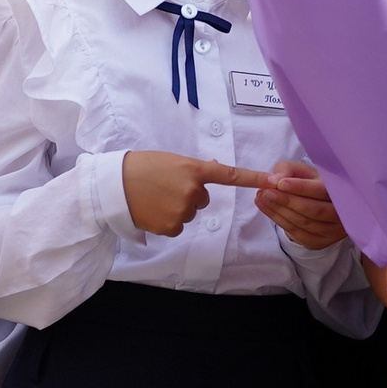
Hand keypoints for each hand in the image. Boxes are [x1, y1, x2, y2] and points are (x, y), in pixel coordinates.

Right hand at [120, 151, 267, 237]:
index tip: (274, 181)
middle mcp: (192, 191)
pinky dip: (167, 220)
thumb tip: (215, 168)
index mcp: (192, 169)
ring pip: (189, 213)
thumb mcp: (168, 160)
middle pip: (202, 199)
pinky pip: (178, 226)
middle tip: (163, 186)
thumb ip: (192, 168)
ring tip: (153, 197)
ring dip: (175, 207)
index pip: (228, 174)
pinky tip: (152, 210)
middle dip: (187, 195)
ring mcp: (183, 210)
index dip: (253, 178)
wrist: (112, 185)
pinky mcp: (173, 226)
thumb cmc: (139, 167)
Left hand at [255, 159, 346, 250]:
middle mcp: (342, 214)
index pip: (322, 191)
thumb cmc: (308, 182)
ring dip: (279, 210)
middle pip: (314, 210)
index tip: (280, 184)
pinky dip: (277, 219)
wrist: (316, 203)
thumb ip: (287, 169)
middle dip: (287, 201)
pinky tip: (265, 207)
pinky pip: (296, 232)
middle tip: (266, 192)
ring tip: (261, 196)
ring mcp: (332, 231)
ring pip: (304, 223)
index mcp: (340, 191)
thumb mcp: (299, 170)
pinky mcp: (319, 241)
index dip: (301, 188)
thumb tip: (275, 180)